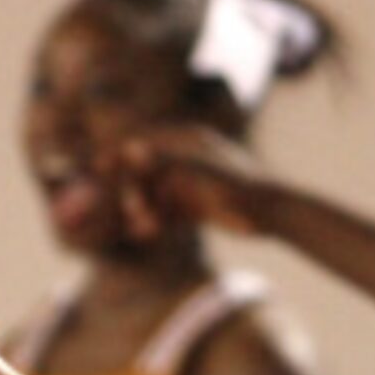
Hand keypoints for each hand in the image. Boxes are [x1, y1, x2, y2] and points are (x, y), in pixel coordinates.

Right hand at [120, 128, 278, 239]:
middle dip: (131, 188)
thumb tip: (130, 147)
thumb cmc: (243, 187)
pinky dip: (157, 222)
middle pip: (147, 171)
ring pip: (156, 194)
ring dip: (143, 209)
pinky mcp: (198, 206)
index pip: (145, 142)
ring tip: (141, 225)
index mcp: (190, 141)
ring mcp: (193, 183)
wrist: (278, 214)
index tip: (95, 164)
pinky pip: (169, 212)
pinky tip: (146, 232)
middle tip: (118, 204)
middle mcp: (189, 159)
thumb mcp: (200, 174)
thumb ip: (165, 161)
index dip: (118, 153)